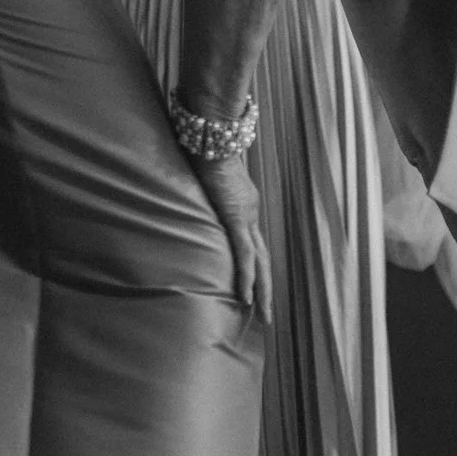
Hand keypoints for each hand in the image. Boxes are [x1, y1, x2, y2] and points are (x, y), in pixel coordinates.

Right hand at [190, 152, 272, 322]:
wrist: (212, 138)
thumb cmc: (204, 151)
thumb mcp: (203, 180)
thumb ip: (202, 193)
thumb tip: (189, 194)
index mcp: (244, 207)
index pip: (252, 245)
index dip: (255, 268)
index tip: (254, 287)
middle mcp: (250, 215)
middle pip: (263, 260)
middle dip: (266, 289)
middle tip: (267, 316)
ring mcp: (246, 217)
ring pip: (259, 263)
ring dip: (262, 291)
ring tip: (263, 315)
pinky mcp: (236, 218)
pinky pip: (244, 254)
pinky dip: (246, 277)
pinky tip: (247, 297)